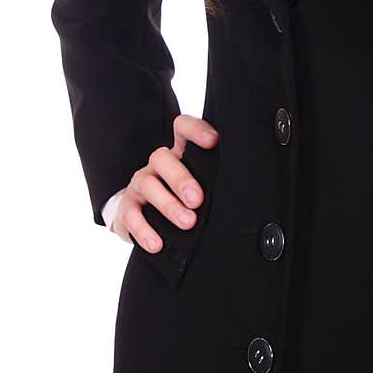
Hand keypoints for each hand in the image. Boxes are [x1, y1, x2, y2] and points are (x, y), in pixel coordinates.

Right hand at [113, 115, 219, 253]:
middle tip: (198, 200)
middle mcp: (158, 164)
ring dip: (169, 205)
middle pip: (163, 158)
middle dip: (181, 179)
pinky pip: (132, 215)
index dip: (196, 130)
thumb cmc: (181, 197)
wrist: (141, 215)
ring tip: (187, 223)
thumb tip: (246, 194)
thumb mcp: (198, 183)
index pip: (183, 129)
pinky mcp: (127, 207)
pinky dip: (144, 230)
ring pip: (149, 185)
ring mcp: (140, 183)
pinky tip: (157, 244)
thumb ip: (214, 180)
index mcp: (179, 153)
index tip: (213, 141)